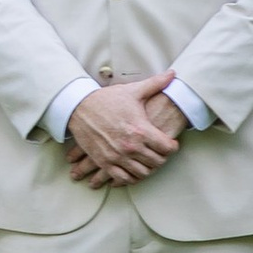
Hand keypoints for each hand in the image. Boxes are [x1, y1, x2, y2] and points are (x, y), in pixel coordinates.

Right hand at [66, 72, 180, 185]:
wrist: (79, 106)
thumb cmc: (107, 99)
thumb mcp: (132, 91)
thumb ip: (155, 84)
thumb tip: (173, 73)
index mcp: (140, 130)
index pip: (167, 148)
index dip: (172, 146)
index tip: (171, 144)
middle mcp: (130, 146)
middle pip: (157, 162)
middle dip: (162, 158)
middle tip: (160, 153)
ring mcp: (117, 156)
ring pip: (142, 173)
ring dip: (148, 169)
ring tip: (147, 161)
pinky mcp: (104, 162)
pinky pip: (123, 178)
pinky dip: (131, 177)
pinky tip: (132, 170)